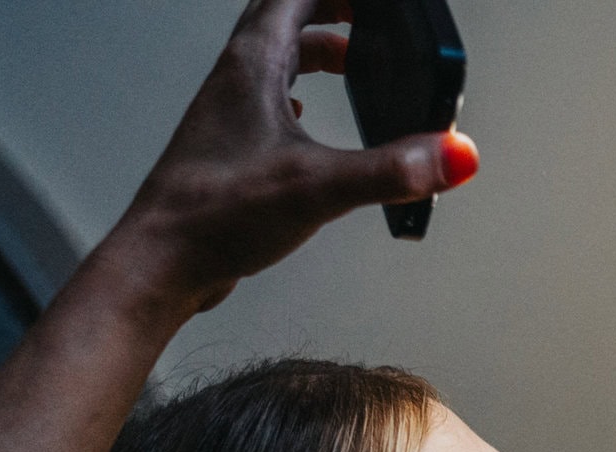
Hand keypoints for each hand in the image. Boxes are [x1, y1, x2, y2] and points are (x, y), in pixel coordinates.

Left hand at [95, 0, 479, 318]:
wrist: (161, 262)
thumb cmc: (214, 216)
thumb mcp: (318, 187)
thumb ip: (391, 170)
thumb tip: (454, 154)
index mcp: (252, 67)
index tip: (368, 1)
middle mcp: (235, 82)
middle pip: (283, 20)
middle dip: (327, 10)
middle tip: (366, 17)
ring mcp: (228, 115)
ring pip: (274, 60)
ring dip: (312, 53)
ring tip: (350, 64)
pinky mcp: (229, 150)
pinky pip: (266, 103)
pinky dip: (295, 96)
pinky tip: (308, 120)